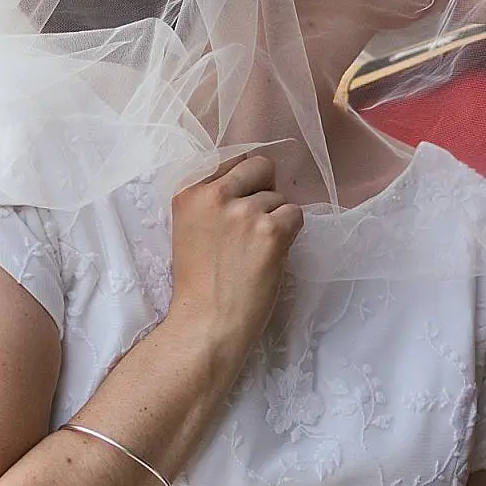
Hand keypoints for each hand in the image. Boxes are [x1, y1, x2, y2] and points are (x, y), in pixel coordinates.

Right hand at [164, 154, 303, 360]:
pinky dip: (290, 235)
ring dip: (275, 221)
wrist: (206, 324)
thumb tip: (252, 180)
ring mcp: (244, 212)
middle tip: (254, 224)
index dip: (242, 183)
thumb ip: (212, 202)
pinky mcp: (271, 232)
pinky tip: (271, 255)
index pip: (231, 161)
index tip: (238, 207)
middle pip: (259, 167)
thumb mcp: (190, 229)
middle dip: (264, 190)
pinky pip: (296, 215)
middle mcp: (215, 195)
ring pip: (279, 197)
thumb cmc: (198, 284)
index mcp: (189, 193)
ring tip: (255, 251)